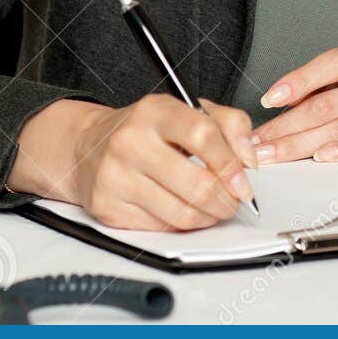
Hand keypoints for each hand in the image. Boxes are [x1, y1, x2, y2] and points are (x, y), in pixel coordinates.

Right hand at [17, 96, 255, 231]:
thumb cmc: (145, 130)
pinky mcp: (107, 207)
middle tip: (233, 201)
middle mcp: (130, 142)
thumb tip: (249, 160)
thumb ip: (230, 124)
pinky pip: (160, 227)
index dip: (231, 164)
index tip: (244, 181)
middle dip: (225, 200)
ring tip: (213, 208)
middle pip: (196, 184)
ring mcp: (115, 177)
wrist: (88, 146)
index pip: (202, 135)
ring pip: (181, 213)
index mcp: (154, 111)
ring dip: (208, 217)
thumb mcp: (188, 110)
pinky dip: (182, 225)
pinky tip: (185, 211)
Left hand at [251, 46, 337, 164]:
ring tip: (275, 155)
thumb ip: (312, 91)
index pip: (335, 63)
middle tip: (258, 143)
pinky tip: (322, 157)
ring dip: (301, 145)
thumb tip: (272, 103)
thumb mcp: (337, 87)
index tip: (270, 99)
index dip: (300, 79)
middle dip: (287, 125)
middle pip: (330, 103)